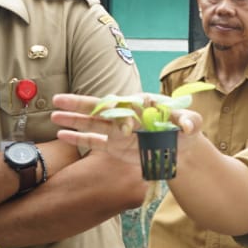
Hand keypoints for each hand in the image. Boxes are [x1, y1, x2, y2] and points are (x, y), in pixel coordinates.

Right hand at [51, 93, 203, 165]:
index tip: (127, 128)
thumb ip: (189, 121)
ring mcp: (119, 131)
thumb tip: (185, 126)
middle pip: (101, 107)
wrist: (182, 148)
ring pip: (93, 123)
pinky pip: (95, 142)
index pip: (127, 105)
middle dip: (80, 103)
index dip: (121, 112)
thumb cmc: (188, 130)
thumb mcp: (193, 125)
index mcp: (142, 105)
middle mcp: (127, 115)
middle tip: (59, 98)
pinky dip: (79, 140)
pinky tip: (61, 136)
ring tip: (53, 115)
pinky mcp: (116, 147)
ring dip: (74, 119)